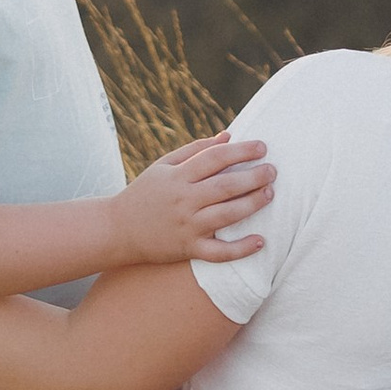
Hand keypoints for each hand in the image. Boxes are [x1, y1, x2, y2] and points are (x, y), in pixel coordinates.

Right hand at [116, 134, 273, 263]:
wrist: (117, 230)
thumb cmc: (145, 193)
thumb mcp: (164, 166)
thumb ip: (196, 150)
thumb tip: (228, 137)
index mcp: (178, 176)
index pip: (215, 158)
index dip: (241, 150)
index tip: (263, 146)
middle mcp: (183, 201)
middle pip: (225, 186)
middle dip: (253, 176)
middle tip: (273, 170)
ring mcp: (186, 227)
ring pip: (226, 216)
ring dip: (252, 204)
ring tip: (270, 193)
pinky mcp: (188, 249)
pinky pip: (218, 253)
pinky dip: (240, 249)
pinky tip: (261, 241)